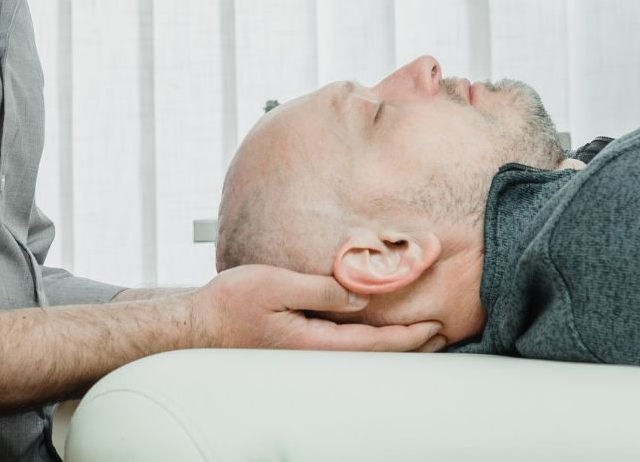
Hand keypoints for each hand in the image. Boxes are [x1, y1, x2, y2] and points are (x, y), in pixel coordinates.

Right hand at [188, 265, 442, 352]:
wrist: (196, 324)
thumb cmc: (230, 303)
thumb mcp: (276, 286)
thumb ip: (320, 291)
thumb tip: (360, 297)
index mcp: (313, 342)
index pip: (373, 343)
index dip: (408, 337)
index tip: (436, 326)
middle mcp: (313, 353)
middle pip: (373, 354)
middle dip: (410, 345)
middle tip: (442, 331)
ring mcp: (306, 352)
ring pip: (360, 351)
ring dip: (392, 342)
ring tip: (420, 333)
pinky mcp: (298, 344)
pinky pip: (343, 344)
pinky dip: (369, 338)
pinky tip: (375, 328)